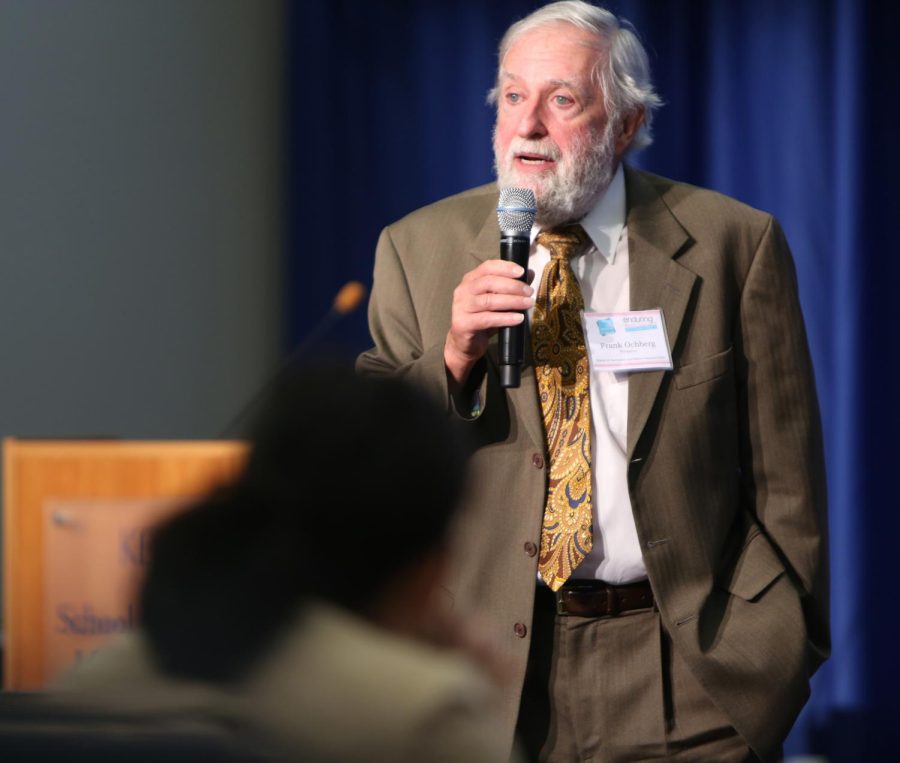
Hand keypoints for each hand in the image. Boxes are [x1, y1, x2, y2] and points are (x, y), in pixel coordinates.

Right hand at [444, 259, 533, 386]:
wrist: (465, 344)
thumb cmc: (482, 319)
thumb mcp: (497, 300)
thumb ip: (511, 287)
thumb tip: (530, 273)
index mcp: (470, 280)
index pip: (487, 267)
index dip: (505, 267)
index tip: (522, 272)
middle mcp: (463, 291)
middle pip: (489, 282)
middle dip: (512, 286)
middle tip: (529, 292)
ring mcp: (461, 307)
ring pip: (489, 301)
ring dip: (512, 301)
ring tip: (528, 304)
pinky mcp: (463, 324)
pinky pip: (487, 319)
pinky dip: (505, 318)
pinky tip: (519, 318)